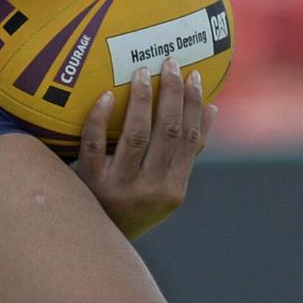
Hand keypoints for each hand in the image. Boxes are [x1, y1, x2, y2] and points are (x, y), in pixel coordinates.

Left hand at [72, 60, 212, 238]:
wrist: (90, 240)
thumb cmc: (130, 204)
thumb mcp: (163, 187)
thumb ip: (184, 154)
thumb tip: (212, 109)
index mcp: (174, 190)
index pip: (191, 140)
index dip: (193, 106)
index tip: (193, 76)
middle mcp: (151, 189)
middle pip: (168, 133)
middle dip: (171, 94)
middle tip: (169, 62)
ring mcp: (120, 187)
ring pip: (135, 135)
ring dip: (142, 100)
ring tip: (141, 72)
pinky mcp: (90, 183)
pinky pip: (94, 144)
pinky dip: (101, 118)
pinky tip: (106, 95)